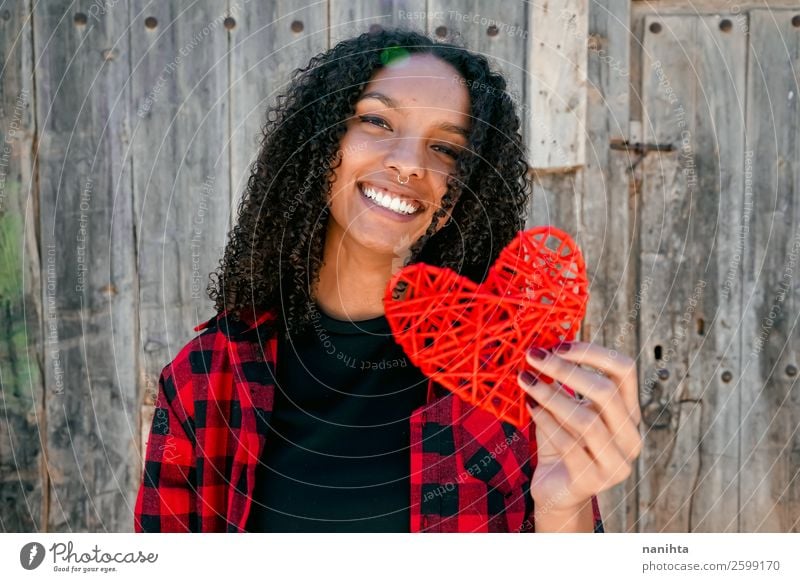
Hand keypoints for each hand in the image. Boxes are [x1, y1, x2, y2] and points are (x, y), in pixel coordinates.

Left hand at [517, 341, 641, 514]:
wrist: (556, 490)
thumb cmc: (562, 442)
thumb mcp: (565, 407)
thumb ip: (562, 382)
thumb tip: (544, 344)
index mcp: (629, 413)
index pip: (625, 370)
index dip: (592, 352)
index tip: (557, 344)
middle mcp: (631, 438)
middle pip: (606, 392)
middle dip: (566, 370)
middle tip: (533, 356)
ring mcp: (616, 463)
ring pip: (587, 420)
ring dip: (551, 395)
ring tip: (525, 380)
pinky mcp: (593, 481)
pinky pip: (568, 445)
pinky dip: (545, 421)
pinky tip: (528, 406)